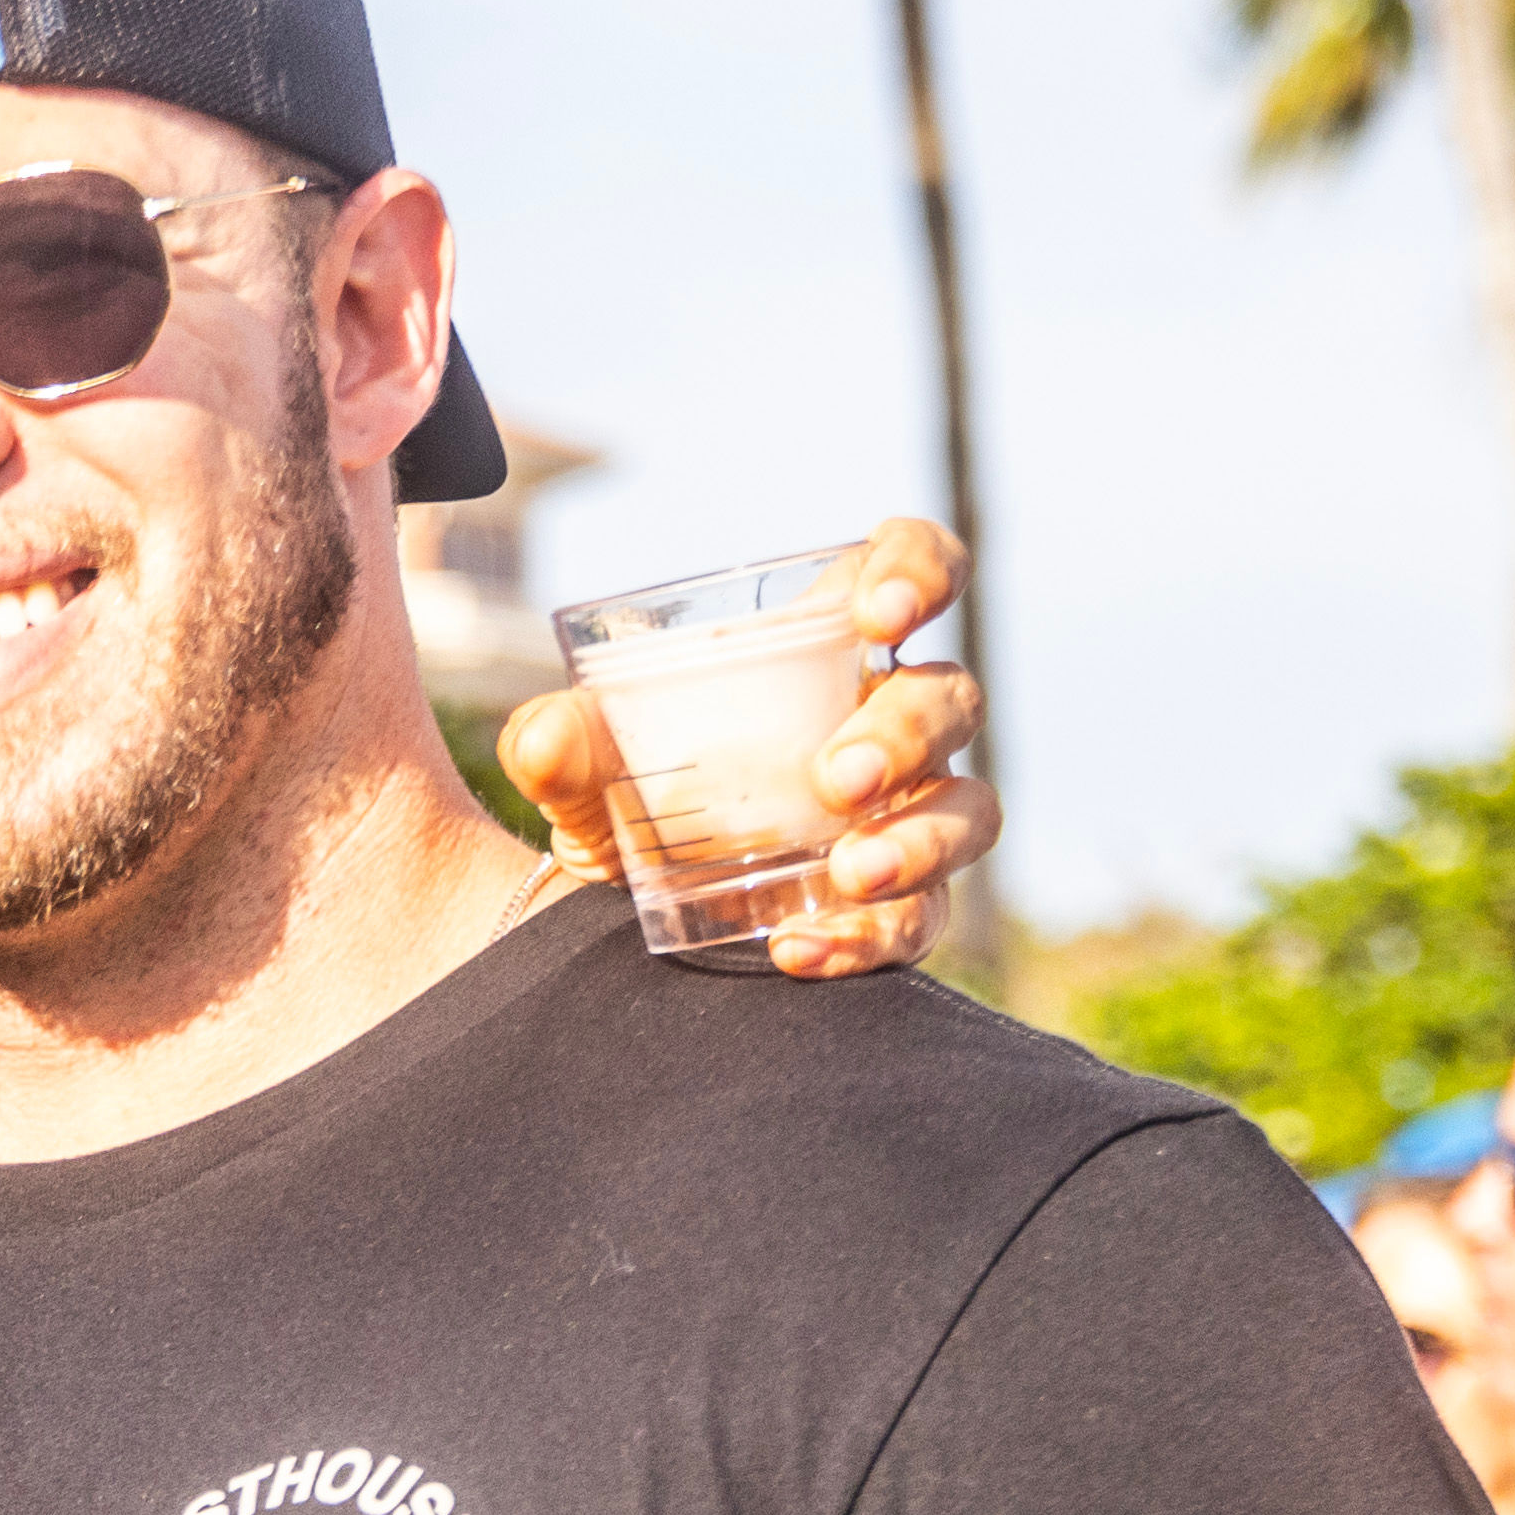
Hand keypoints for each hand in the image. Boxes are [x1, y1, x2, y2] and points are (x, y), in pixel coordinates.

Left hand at [504, 512, 994, 986]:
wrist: (617, 922)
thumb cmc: (625, 803)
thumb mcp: (580, 775)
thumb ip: (555, 747)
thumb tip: (544, 737)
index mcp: (826, 651)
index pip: (916, 567)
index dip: (922, 571)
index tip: (879, 617)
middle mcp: (887, 725)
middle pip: (949, 699)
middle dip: (905, 734)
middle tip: (835, 780)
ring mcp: (907, 816)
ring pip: (970, 812)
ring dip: (922, 840)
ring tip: (849, 872)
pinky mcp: (899, 906)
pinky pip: (920, 920)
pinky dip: (866, 937)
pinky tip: (797, 948)